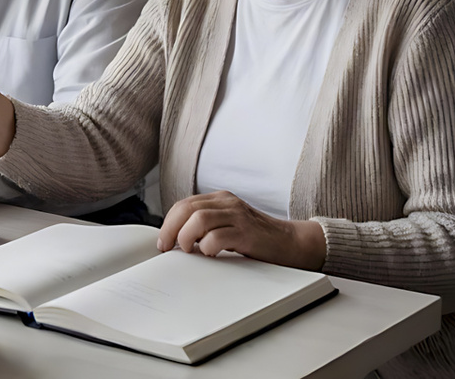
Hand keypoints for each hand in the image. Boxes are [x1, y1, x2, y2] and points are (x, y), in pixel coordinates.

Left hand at [157, 191, 326, 270]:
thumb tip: (176, 241)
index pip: (183, 204)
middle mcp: (227, 203)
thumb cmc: (257, 239)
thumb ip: (206, 227)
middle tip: (168, 248)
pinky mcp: (247, 232)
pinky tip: (209, 254)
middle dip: (170, 229)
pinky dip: (207, 247)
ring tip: (188, 250)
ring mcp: (238, 215)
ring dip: (186, 237)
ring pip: (198, 219)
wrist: (291, 243)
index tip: (163, 242)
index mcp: (220, 199)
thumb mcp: (228, 226)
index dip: (168, 223)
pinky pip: (217, 236)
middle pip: (187, 209)